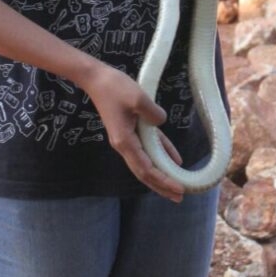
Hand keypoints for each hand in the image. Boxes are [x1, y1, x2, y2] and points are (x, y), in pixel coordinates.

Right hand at [81, 62, 184, 201]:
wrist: (96, 78)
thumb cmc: (114, 88)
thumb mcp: (138, 98)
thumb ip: (153, 113)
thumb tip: (160, 122)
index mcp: (125, 142)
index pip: (146, 169)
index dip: (163, 181)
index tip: (179, 189)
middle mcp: (124, 145)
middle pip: (145, 173)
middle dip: (161, 186)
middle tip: (179, 197)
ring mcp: (126, 138)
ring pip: (146, 162)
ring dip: (162, 173)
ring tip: (177, 185)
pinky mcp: (129, 129)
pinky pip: (148, 146)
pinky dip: (160, 153)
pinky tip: (174, 158)